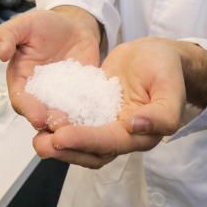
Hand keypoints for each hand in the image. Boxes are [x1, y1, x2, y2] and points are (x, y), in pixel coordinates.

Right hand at [0, 7, 100, 131]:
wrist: (73, 25)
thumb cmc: (44, 25)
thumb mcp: (23, 24)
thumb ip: (7, 36)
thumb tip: (1, 54)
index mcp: (20, 80)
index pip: (20, 100)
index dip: (28, 110)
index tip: (38, 117)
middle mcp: (39, 94)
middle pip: (41, 114)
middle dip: (50, 122)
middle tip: (62, 125)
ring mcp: (61, 97)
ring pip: (63, 115)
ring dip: (69, 123)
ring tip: (79, 125)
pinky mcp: (82, 96)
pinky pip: (85, 107)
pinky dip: (90, 112)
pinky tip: (99, 116)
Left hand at [33, 39, 205, 168]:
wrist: (157, 55)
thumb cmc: (167, 69)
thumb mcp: (170, 86)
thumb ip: (163, 113)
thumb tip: (136, 127)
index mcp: (142, 134)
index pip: (110, 142)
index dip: (85, 141)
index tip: (60, 136)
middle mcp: (122, 135)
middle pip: (92, 151)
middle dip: (66, 149)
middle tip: (41, 143)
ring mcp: (106, 124)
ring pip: (81, 142)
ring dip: (58, 144)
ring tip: (36, 138)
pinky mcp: (95, 111)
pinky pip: (75, 121)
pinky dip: (59, 123)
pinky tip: (40, 117)